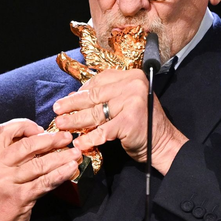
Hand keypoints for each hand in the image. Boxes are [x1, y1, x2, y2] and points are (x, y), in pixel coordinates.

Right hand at [0, 118, 80, 220]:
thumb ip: (11, 157)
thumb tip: (40, 140)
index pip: (4, 130)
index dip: (24, 125)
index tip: (41, 129)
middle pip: (25, 144)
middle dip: (50, 139)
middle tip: (66, 138)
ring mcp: (6, 183)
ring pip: (38, 164)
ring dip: (60, 157)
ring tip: (75, 153)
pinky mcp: (19, 198)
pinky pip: (44, 182)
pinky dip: (60, 174)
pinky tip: (70, 169)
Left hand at [52, 69, 188, 174]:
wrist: (163, 143)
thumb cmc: (142, 124)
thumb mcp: (124, 104)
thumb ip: (105, 97)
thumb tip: (74, 96)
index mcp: (131, 76)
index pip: (99, 81)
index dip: (81, 91)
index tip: (67, 99)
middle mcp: (133, 85)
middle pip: (94, 96)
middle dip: (72, 105)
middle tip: (57, 111)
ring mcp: (132, 101)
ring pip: (96, 113)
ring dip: (76, 121)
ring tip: (62, 125)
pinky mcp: (130, 120)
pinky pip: (103, 130)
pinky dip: (90, 138)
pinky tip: (80, 144)